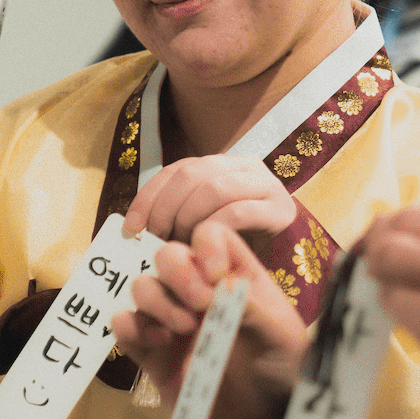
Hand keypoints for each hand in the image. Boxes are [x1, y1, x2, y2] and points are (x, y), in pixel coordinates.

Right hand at [112, 221, 307, 418]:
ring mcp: (172, 321)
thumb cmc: (280, 370)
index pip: (210, 236)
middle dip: (178, 273)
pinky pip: (125, 326)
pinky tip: (159, 344)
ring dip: (158, 301)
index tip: (218, 277)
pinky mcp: (152, 353)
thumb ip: (250, 307)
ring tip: (185, 329)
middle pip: (168, 254)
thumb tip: (216, 287)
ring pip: (142, 286)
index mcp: (235, 276)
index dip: (207, 247)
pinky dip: (132, 327)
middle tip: (200, 305)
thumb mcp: (279, 335)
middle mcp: (199, 291)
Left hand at [125, 154, 295, 247]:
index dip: (149, 196)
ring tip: (183, 244)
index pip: (176, 169)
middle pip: (193, 174)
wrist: (287, 255)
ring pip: (215, 189)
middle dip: (167, 207)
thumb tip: (134, 227)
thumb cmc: (238, 242)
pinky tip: (206, 246)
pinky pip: (239, 212)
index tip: (132, 227)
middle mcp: (244, 166)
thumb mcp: (202, 221)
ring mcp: (265, 186)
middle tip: (158, 239)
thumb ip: (176, 214)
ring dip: (189, 218)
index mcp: (221, 164)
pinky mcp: (280, 210)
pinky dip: (215, 229)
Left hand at [364, 205, 419, 397]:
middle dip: (385, 240)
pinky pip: (393, 301)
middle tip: (383, 259)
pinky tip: (408, 314)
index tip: (403, 240)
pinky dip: (393, 305)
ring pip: (388, 259)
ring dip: (384, 273)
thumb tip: (418, 229)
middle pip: (402, 225)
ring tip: (395, 286)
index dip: (408, 225)